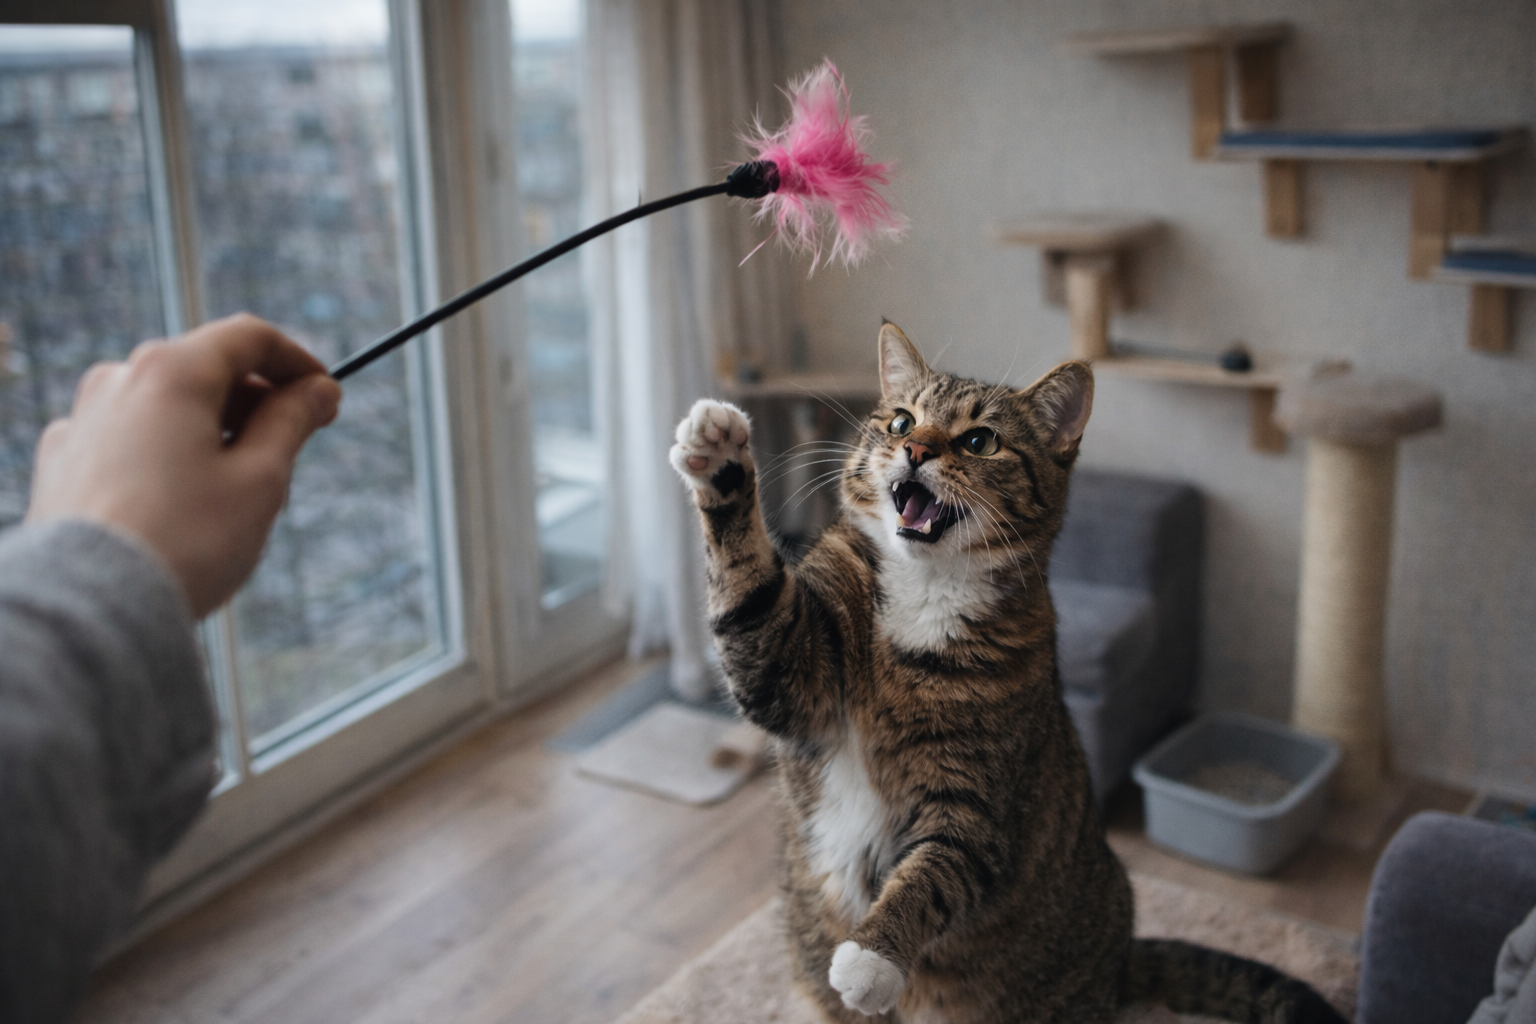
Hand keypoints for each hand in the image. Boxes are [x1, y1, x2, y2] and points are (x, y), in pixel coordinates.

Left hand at [26, 314, 341, 616]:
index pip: (248, 337)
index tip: (325, 396)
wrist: (93, 606)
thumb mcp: (261, 478)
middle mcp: (119, 380)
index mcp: (172, 372)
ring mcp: (83, 419)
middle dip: (255, 401)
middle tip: (293, 447)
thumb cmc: (186, 541)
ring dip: (210, 429)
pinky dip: (165, 454)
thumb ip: (292, 421)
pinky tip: (182, 502)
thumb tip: (318, 390)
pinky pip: (128, 439)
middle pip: (205, 369)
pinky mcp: (62, 461)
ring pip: (165, 406)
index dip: (298, 362)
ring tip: (237, 489)